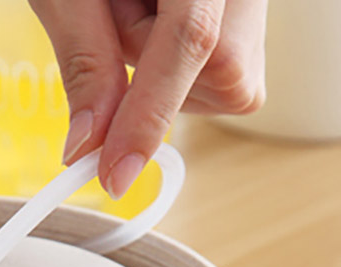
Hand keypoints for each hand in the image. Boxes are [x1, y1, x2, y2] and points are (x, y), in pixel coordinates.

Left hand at [31, 0, 267, 195]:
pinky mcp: (250, 18)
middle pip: (224, 69)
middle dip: (156, 75)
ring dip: (164, 69)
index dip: (148, 116)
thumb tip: (87, 145)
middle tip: (116, 16)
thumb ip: (84, 59)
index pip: (192, 42)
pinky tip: (157, 16)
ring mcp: (256, 0)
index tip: (113, 175)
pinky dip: (179, 64)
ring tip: (136, 4)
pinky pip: (225, 71)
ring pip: (228, 80)